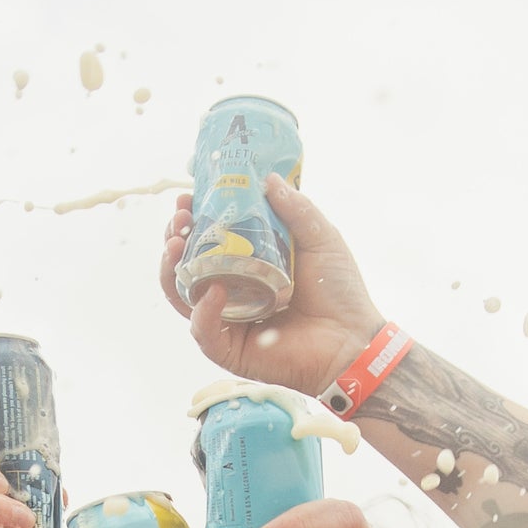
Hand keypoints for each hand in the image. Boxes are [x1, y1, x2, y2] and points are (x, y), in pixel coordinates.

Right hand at [153, 171, 386, 394]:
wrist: (354, 340)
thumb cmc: (340, 292)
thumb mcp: (320, 238)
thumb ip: (296, 209)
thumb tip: (267, 177)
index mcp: (249, 266)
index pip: (209, 240)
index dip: (193, 219)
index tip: (188, 198)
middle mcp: (233, 293)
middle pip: (187, 267)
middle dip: (175, 240)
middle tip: (179, 219)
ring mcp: (229, 321)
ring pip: (184, 298)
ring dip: (172, 272)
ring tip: (175, 246)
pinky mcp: (231, 350)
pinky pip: (204, 331)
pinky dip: (203, 311)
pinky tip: (215, 290)